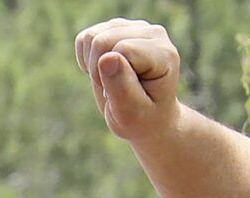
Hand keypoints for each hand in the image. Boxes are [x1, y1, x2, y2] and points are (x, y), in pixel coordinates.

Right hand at [75, 19, 185, 142]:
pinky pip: (85, 38)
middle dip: (98, 71)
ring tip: (109, 81)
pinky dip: (85, 58)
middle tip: (113, 91)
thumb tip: (107, 57)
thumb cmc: (142, 118)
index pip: (122, 50)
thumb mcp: (131, 113)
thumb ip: (121, 87)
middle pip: (102, 40)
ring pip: (91, 37)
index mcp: (163, 53)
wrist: (149, 116)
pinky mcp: (119, 27)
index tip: (120, 97)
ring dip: (92, 65)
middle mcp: (153, 33)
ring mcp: (136, 27)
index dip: (109, 76)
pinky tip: (103, 71)